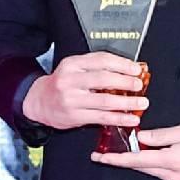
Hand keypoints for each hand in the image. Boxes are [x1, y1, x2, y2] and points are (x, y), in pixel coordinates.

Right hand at [23, 52, 149, 130]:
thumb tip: (128, 70)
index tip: (136, 69)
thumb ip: (97, 68)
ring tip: (141, 103)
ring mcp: (72, 99)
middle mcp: (70, 80)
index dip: (122, 65)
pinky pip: (101, 117)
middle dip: (125, 82)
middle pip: (103, 79)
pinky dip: (119, 118)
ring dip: (127, 102)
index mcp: (72, 64)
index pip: (101, 60)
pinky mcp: (74, 116)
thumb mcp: (75, 69)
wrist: (39, 102)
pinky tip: (130, 119)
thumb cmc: (61, 84)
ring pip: (104, 101)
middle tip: (139, 85)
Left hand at [91, 121, 179, 179]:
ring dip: (137, 159)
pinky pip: (161, 170)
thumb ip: (161, 135)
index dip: (116, 159)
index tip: (101, 157)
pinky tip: (148, 152)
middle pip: (141, 167)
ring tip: (125, 148)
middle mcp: (173, 175)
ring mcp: (178, 179)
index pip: (136, 161)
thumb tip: (141, 138)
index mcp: (172, 162)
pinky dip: (151, 161)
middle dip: (123, 159)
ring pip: (150, 168)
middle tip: (104, 152)